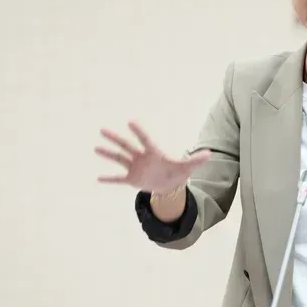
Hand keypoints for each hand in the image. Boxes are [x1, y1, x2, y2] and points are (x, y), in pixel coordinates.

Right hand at [95, 121, 210, 193]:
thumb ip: (196, 160)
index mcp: (154, 152)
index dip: (139, 131)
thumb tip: (210, 154)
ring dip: (108, 154)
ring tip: (96, 148)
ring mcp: (135, 167)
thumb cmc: (178, 171)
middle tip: (103, 130)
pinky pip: (118, 179)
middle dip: (115, 138)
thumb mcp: (187, 167)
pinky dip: (109, 179)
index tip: (130, 122)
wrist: (169, 184)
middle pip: (127, 146)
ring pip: (119, 159)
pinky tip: (98, 178)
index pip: (145, 139)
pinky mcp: (132, 179)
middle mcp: (142, 157)